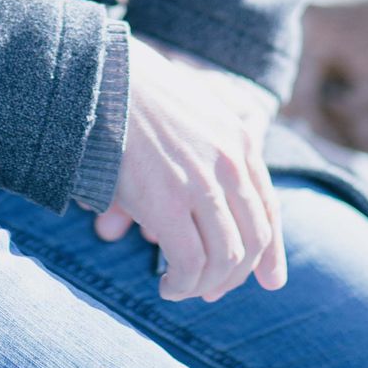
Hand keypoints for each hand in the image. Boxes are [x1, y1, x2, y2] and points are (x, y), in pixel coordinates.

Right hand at [93, 34, 286, 302]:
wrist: (96, 76)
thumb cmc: (131, 92)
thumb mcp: (186, 111)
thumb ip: (203, 151)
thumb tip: (199, 201)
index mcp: (239, 138)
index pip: (268, 208)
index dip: (271, 253)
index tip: (270, 281)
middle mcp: (231, 163)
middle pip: (253, 240)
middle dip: (235, 275)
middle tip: (213, 291)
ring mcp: (201, 184)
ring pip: (225, 257)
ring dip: (206, 284)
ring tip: (182, 289)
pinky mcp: (167, 203)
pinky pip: (190, 263)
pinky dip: (182, 284)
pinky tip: (168, 285)